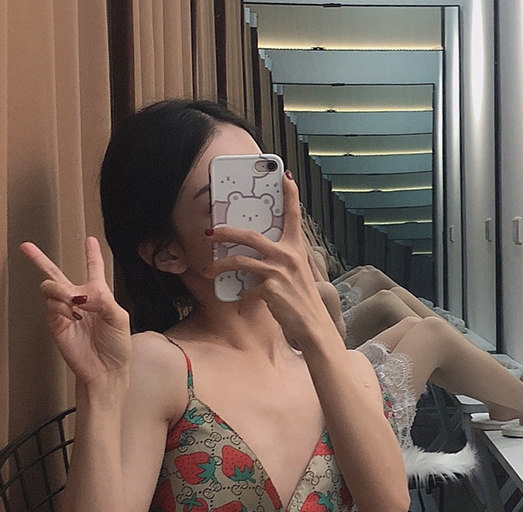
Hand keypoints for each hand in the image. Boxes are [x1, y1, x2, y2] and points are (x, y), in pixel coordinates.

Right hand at [20, 237, 131, 385]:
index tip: (91, 240)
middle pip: (56, 274)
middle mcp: (80, 300)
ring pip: (50, 286)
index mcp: (99, 296)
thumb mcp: (120, 318)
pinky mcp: (56, 322)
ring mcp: (65, 311)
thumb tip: (80, 292)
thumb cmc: (117, 346)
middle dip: (40, 259)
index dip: (92, 254)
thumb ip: (102, 299)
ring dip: (62, 290)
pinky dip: (62, 306)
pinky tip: (73, 315)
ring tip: (75, 303)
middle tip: (26, 246)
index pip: (94, 270)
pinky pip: (51, 304)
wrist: (106, 370)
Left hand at [204, 173, 335, 346]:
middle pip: (250, 235)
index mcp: (296, 248)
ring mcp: (279, 272)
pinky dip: (241, 299)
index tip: (284, 176)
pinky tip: (239, 304)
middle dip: (225, 232)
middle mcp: (288, 255)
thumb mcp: (297, 274)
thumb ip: (281, 260)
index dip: (290, 194)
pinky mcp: (271, 289)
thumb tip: (256, 256)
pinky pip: (247, 291)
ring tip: (208, 270)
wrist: (314, 325)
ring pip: (240, 261)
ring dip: (220, 266)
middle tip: (210, 232)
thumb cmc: (303, 300)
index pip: (293, 215)